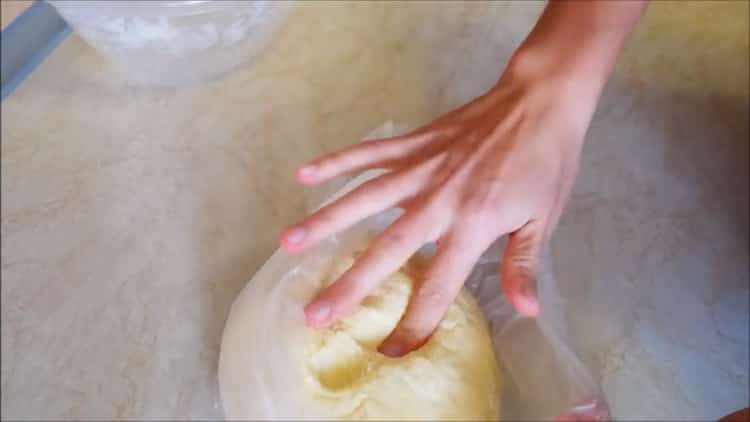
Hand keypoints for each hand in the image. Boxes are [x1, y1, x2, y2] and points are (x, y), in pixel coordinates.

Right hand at [281, 65, 598, 356]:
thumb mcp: (543, 218)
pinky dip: (336, 161)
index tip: (391, 353)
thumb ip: (523, 264)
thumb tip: (525, 312)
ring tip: (288, 243)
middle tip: (313, 315)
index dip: (415, 324)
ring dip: (325, 221)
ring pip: (364, 198)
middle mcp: (438, 199)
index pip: (437, 286)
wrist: (541, 99)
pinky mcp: (414, 143)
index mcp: (473, 224)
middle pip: (387, 250)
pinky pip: (369, 153)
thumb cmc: (546, 162)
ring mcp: (421, 168)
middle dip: (350, 286)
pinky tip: (304, 174)